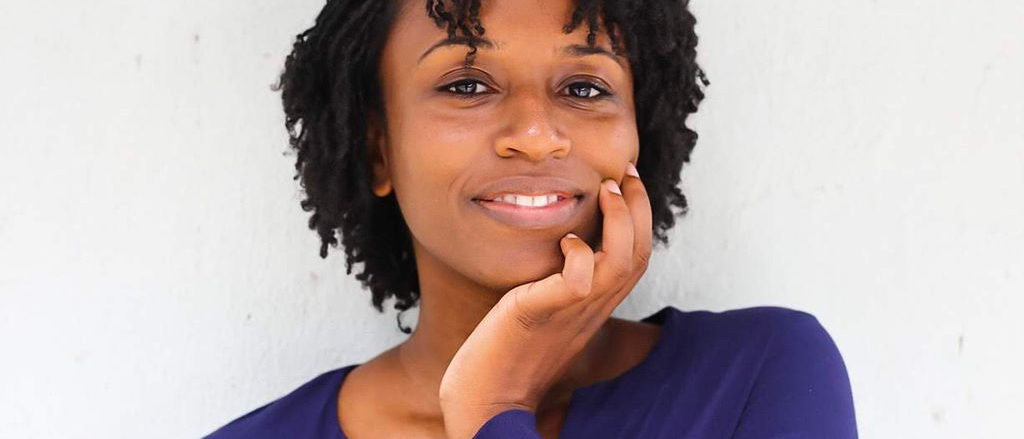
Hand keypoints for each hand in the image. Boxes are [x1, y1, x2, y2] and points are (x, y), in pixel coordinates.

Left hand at [438, 162, 652, 438]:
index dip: (638, 219)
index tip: (626, 183)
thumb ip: (552, 286)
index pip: (636, 259)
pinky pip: (578, 278)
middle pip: (639, 254)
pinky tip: (567, 239)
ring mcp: (570, 312)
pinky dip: (579, 252)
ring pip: (621, 261)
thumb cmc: (505, 357)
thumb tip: (555, 251)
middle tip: (627, 172)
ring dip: (619, 220)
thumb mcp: (538, 312)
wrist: (485, 401)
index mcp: (592, 307)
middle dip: (639, 207)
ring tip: (607, 189)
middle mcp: (590, 309)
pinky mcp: (543, 312)